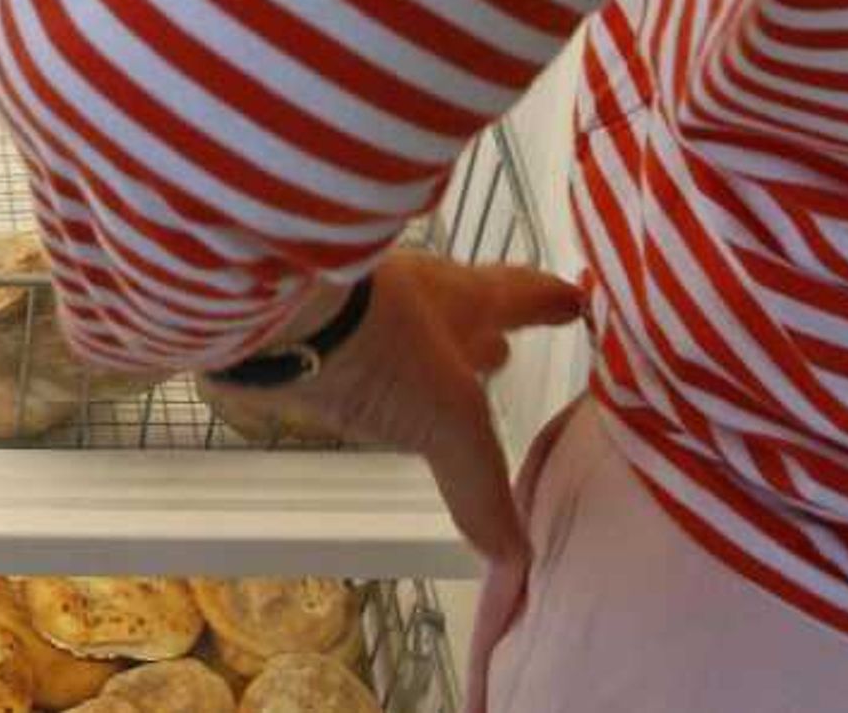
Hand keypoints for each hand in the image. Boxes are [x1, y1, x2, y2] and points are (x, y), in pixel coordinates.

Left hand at [200, 254, 586, 560]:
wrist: (273, 308)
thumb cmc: (383, 345)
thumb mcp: (447, 422)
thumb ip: (479, 486)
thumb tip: (514, 554)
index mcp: (461, 299)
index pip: (517, 296)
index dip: (546, 301)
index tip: (574, 300)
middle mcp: (412, 293)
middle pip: (459, 311)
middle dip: (481, 333)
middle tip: (502, 349)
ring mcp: (356, 304)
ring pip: (404, 325)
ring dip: (424, 348)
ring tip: (435, 376)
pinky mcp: (306, 323)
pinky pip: (352, 345)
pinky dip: (367, 363)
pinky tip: (359, 382)